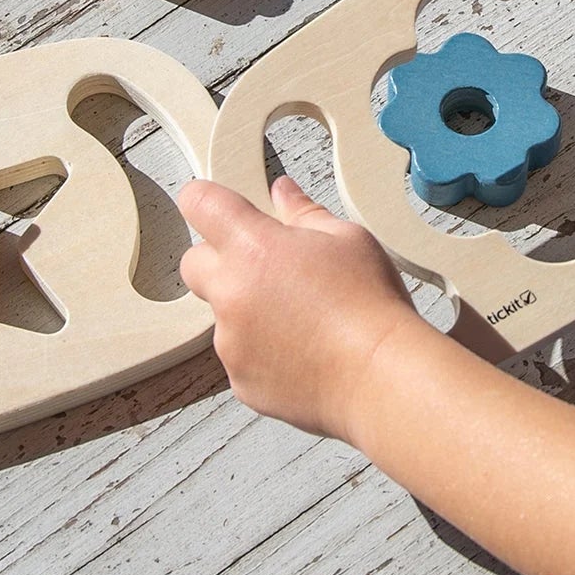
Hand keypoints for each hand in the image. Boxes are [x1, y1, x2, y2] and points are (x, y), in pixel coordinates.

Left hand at [177, 175, 420, 444]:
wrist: (379, 375)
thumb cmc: (369, 305)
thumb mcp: (348, 238)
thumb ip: (304, 213)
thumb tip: (283, 194)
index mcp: (253, 247)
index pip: (201, 204)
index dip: (205, 199)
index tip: (215, 203)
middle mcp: (231, 292)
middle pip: (194, 264)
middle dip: (220, 259)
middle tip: (267, 266)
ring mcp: (231, 341)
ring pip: (223, 315)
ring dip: (249, 310)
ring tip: (304, 319)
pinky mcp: (240, 380)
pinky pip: (241, 357)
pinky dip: (263, 352)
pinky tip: (304, 351)